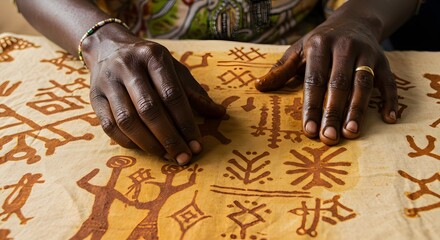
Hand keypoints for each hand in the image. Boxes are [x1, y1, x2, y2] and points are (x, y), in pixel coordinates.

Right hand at [82, 29, 224, 164]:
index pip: (172, 94)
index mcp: (153, 56)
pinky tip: (145, 149)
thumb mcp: (174, 69)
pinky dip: (128, 142)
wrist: (109, 47)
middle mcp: (128, 66)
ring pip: (127, 120)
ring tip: (166, 156)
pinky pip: (109, 126)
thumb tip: (220, 114)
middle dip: (169, 138)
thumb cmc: (149, 64)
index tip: (196, 144)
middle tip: (183, 157)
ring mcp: (107, 81)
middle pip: (149, 109)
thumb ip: (194, 93)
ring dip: (149, 144)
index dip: (185, 123)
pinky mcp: (93, 96)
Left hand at [255, 11, 397, 144]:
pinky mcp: (384, 60)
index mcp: (320, 45)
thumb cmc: (321, 42)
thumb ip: (282, 69)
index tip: (309, 130)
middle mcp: (344, 47)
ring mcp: (367, 53)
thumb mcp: (299, 50)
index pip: (314, 80)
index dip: (312, 106)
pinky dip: (391, 100)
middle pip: (339, 84)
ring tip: (351, 132)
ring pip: (363, 83)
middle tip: (329, 138)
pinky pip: (389, 81)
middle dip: (333, 112)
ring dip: (358, 110)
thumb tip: (258, 86)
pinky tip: (389, 119)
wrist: (354, 21)